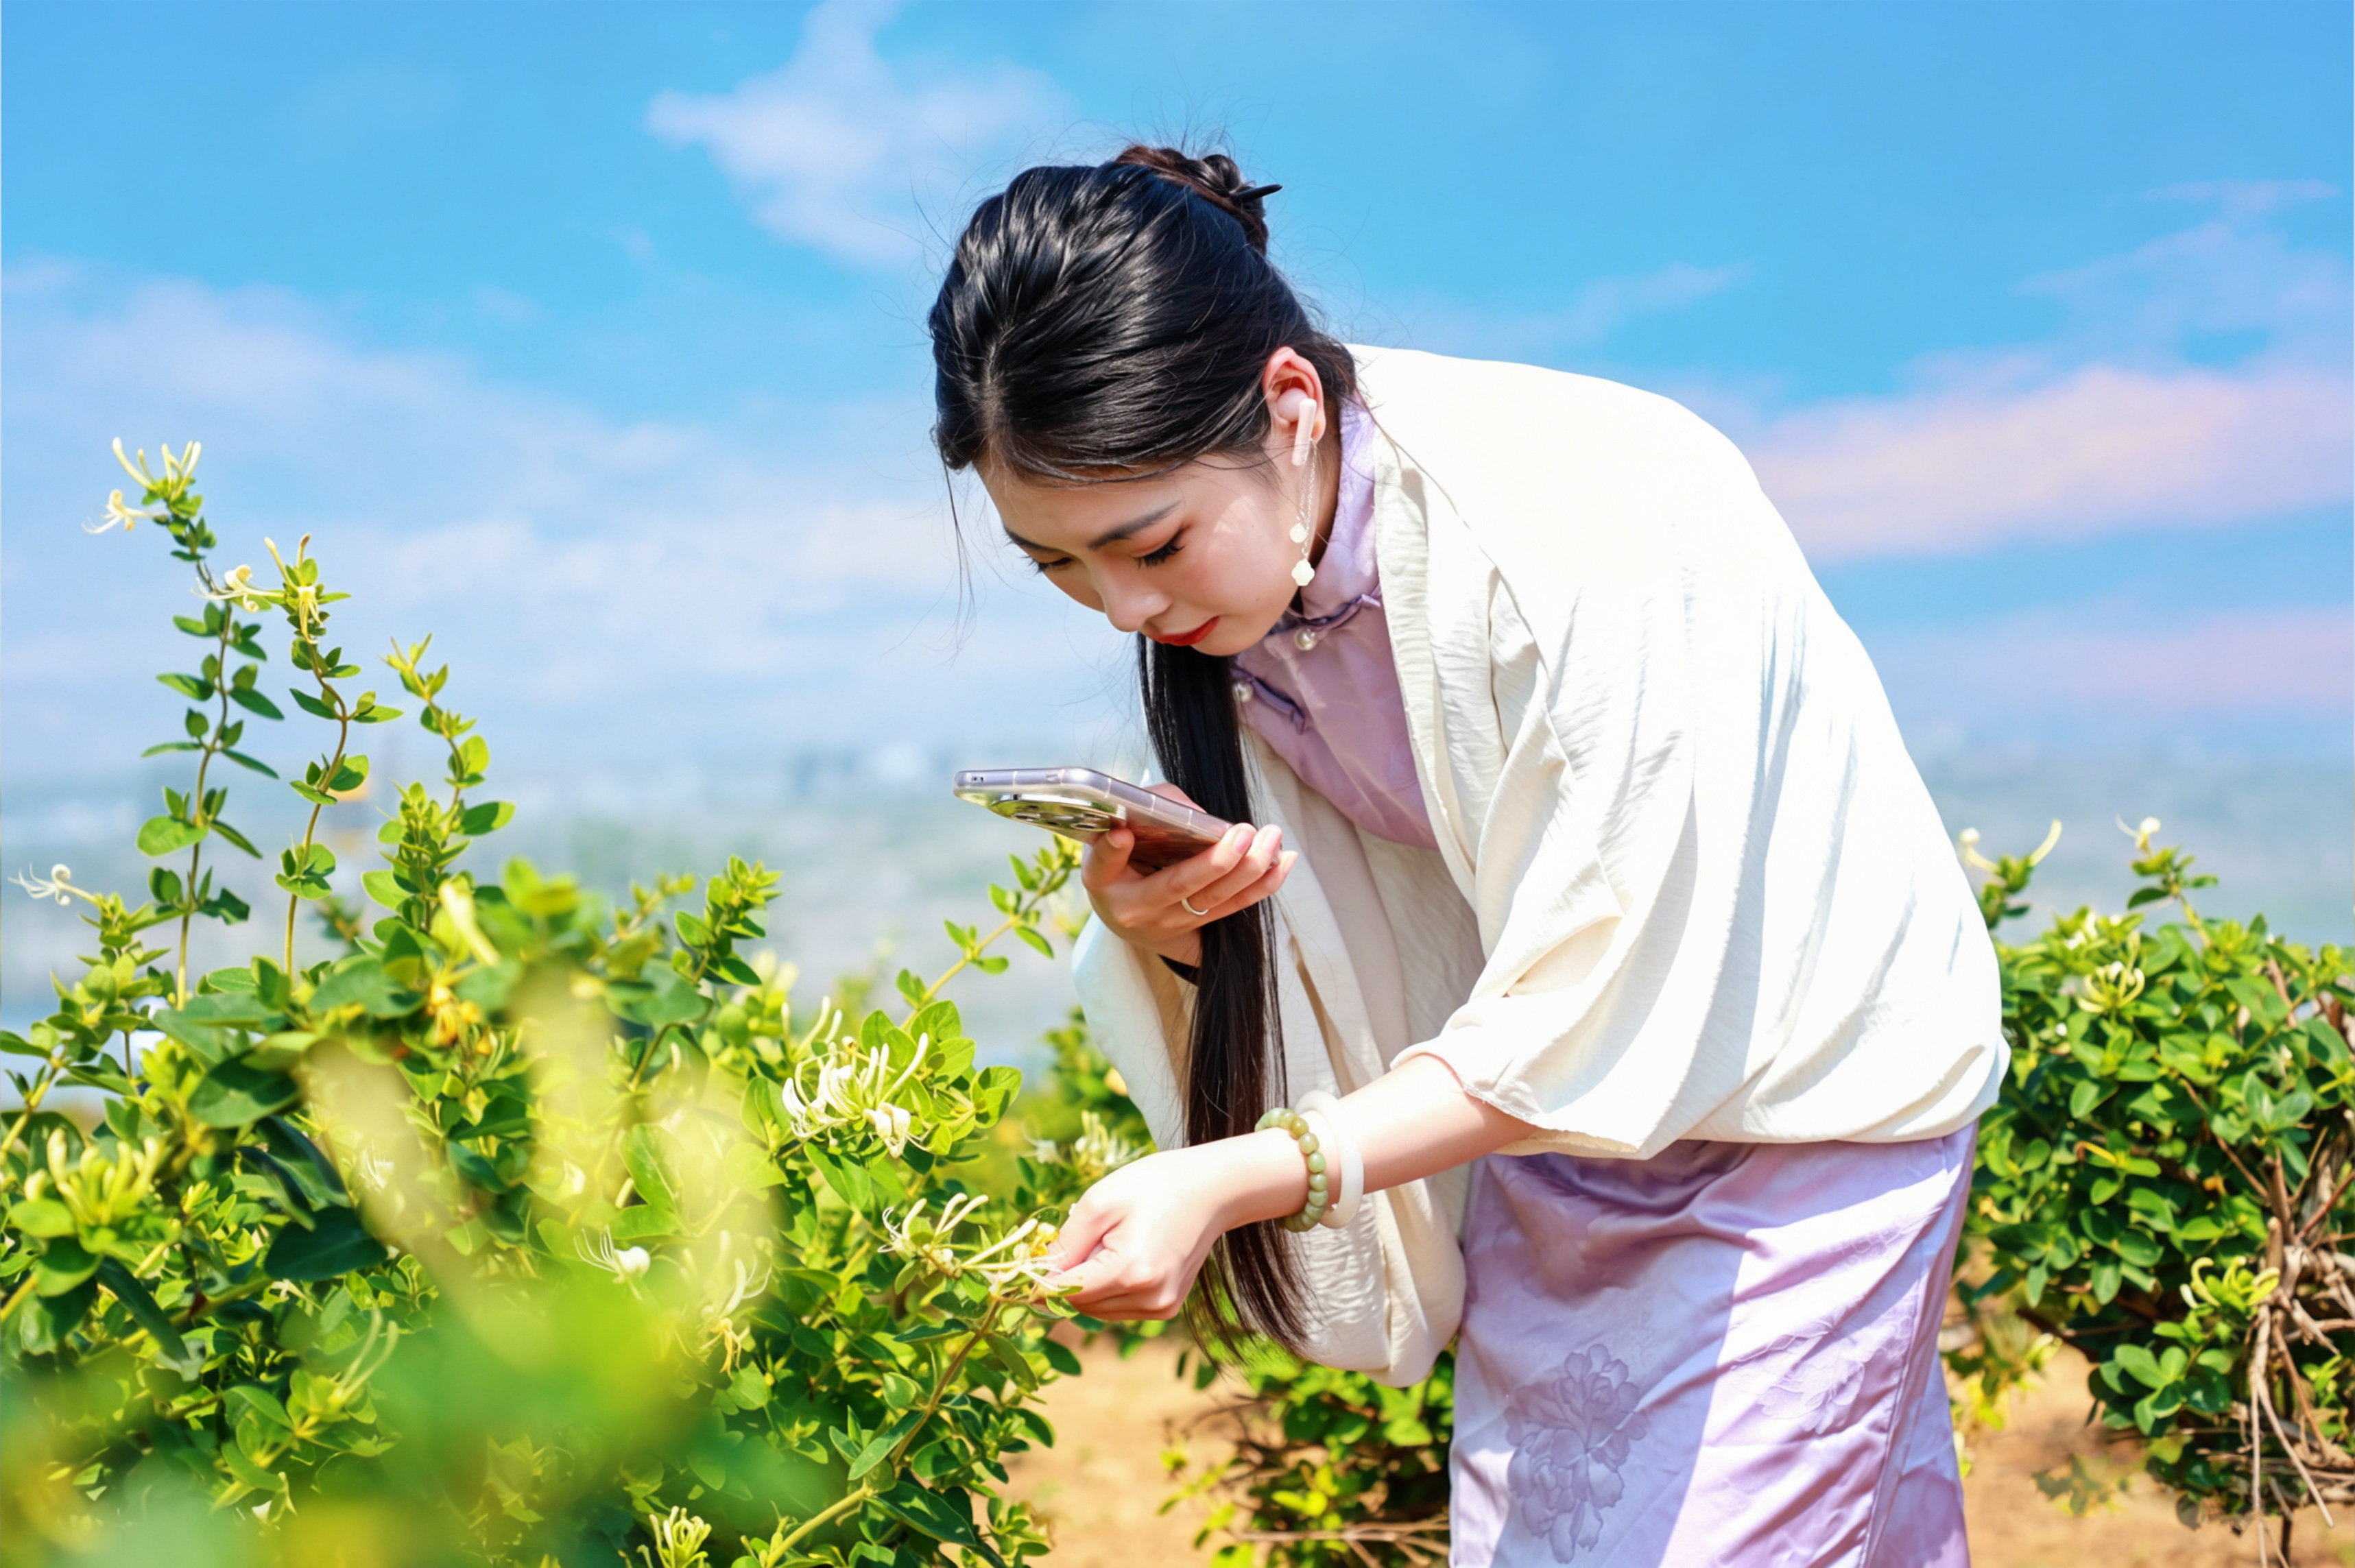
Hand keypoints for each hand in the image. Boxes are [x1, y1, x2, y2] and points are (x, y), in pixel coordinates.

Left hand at [1045, 1131, 1305, 1318]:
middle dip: (1064, 1279)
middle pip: (1080, 1304)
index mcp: (1131, 1271)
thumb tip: (1037, 1274)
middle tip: (1067, 1242)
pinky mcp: (1167, 1308)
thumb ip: (1066, 1244)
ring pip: (1097, 1310)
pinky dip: (1107, 1288)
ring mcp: (1161, 1307)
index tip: (1020, 1268)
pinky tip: (1119, 1256)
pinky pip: (1118, 1307)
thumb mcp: (1100, 1202)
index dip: (1038, 1281)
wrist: (1211, 1190)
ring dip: (1086, 1285)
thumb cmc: (1154, 1186)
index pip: (1066, 1291)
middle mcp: (1149, 1299)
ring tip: (1102, 1244)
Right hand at [1081, 784, 1296, 966]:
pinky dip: (1264, 884)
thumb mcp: (1112, 835)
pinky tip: (1286, 860)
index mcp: (1105, 883)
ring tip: (1273, 838)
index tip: (1121, 833)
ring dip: (1252, 869)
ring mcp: (1171, 923)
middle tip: (1244, 832)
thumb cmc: (1121, 862)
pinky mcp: (1199, 927)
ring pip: (1216, 899)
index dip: (1111, 852)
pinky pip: (1235, 906)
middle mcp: (1138, 908)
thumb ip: (1149, 811)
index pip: (1102, 867)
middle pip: (1178, 885)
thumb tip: (1197, 813)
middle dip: (1217, 861)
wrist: (1125, 916)